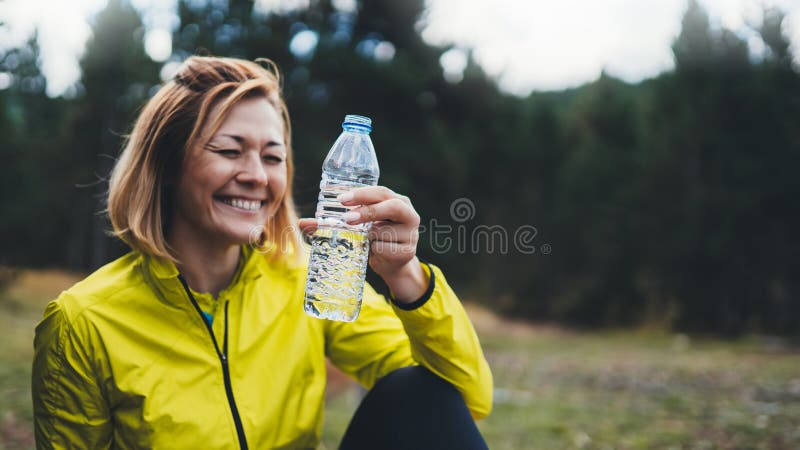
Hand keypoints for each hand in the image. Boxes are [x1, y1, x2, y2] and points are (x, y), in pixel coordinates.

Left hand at [298, 186, 428, 301]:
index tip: (342, 200)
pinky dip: (374, 251)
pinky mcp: (409, 251)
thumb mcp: (357, 227)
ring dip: (369, 236)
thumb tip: (302, 223)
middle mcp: (408, 213)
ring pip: (384, 231)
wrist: (392, 264)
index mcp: (396, 200)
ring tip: (367, 241)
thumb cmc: (372, 238)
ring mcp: (411, 233)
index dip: (362, 194)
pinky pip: (384, 249)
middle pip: (390, 206)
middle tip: (347, 219)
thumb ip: (331, 224)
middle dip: (368, 211)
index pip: (380, 191)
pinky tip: (375, 253)